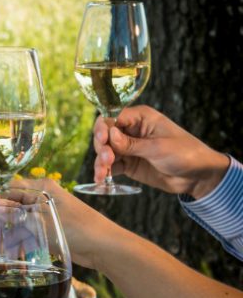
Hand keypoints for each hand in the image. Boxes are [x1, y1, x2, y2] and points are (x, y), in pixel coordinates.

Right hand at [10, 178, 117, 269]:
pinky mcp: (50, 232)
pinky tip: (10, 256)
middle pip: (13, 209)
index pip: (9, 191)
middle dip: (1, 225)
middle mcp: (42, 200)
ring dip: (8, 238)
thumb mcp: (41, 221)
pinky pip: (30, 236)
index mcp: (41, 189)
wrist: (104, 247)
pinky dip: (20, 244)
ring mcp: (46, 217)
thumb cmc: (76, 227)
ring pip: (20, 225)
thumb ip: (16, 214)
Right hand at [93, 106, 228, 197]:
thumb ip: (131, 144)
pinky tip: (101, 180)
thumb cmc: (185, 153)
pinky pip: (111, 166)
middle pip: (105, 135)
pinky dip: (104, 172)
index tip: (102, 140)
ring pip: (105, 152)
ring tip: (102, 174)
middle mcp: (132, 130)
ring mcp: (129, 148)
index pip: (113, 117)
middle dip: (102, 148)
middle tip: (107, 161)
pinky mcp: (129, 163)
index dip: (103, 128)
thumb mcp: (158, 147)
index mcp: (141, 118)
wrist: (198, 176)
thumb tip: (109, 136)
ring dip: (100, 162)